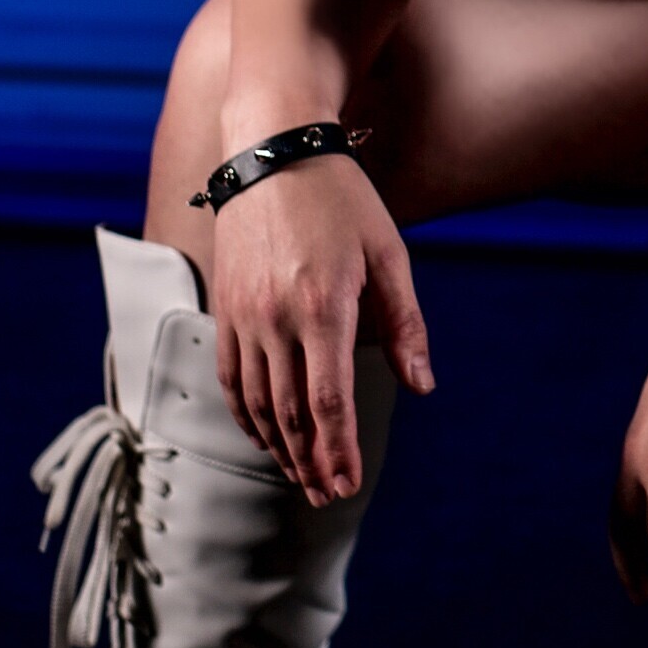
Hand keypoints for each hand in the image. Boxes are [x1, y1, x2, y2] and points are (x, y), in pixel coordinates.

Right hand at [209, 156, 434, 499]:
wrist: (271, 150)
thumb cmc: (341, 199)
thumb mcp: (389, 254)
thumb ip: (405, 325)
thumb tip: (422, 385)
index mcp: (323, 307)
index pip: (327, 401)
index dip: (337, 450)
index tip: (348, 485)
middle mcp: (276, 318)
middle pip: (289, 414)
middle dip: (310, 462)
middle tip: (326, 497)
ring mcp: (243, 315)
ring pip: (256, 402)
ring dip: (278, 448)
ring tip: (299, 478)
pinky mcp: (225, 308)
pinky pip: (230, 378)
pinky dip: (246, 415)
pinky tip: (263, 436)